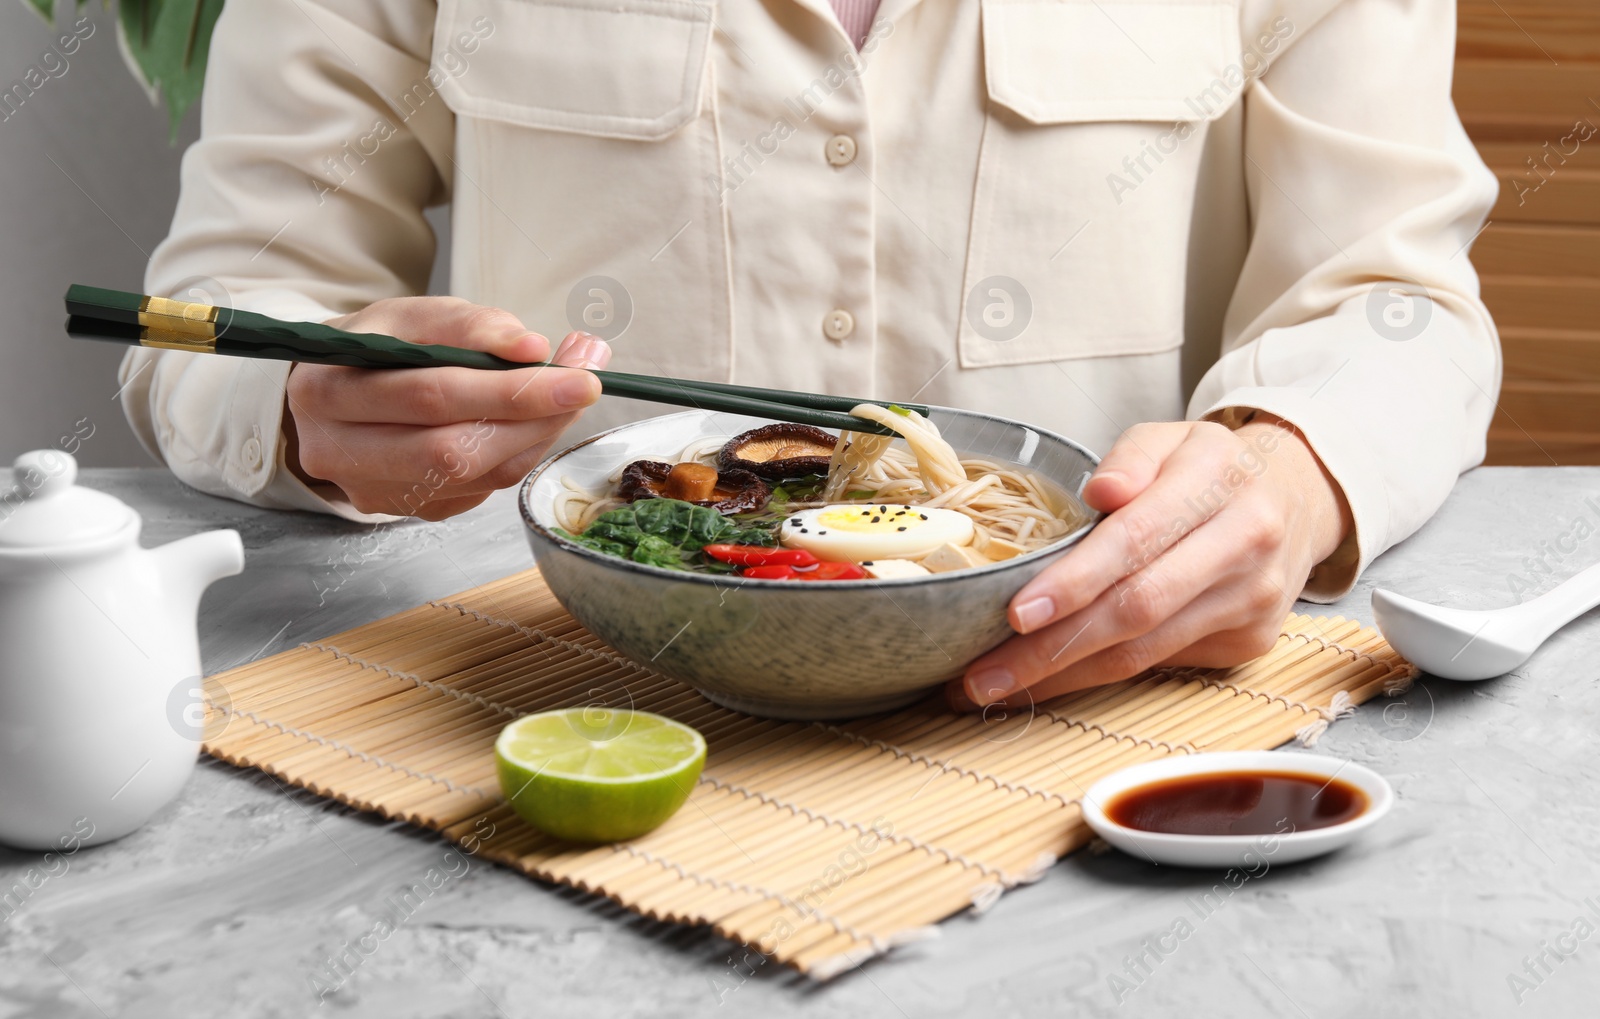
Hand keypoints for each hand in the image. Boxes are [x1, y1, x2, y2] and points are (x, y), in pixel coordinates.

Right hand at [284, 297, 609, 519]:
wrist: (330, 395)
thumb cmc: (372, 350)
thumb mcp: (406, 316)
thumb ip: (467, 324)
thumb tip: (530, 348)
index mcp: (327, 391)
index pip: (432, 396)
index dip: (511, 388)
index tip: (578, 370)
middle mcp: (339, 452)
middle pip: (452, 448)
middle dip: (532, 416)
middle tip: (585, 384)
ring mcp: (371, 490)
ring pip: (472, 476)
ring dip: (533, 436)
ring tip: (567, 396)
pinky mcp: (404, 509)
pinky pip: (478, 490)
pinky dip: (516, 453)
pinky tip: (533, 422)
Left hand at [949, 417, 1352, 709]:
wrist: (1294, 500)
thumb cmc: (1209, 469)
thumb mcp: (1170, 437)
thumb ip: (1131, 456)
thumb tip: (1102, 492)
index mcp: (1220, 482)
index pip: (1137, 539)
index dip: (1075, 581)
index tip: (1015, 614)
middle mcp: (1245, 544)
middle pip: (1138, 608)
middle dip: (1054, 648)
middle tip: (983, 673)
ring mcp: (1251, 601)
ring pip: (1145, 651)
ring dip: (1064, 676)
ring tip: (996, 685)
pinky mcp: (1249, 642)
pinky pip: (1159, 663)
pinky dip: (1096, 676)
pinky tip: (1048, 679)